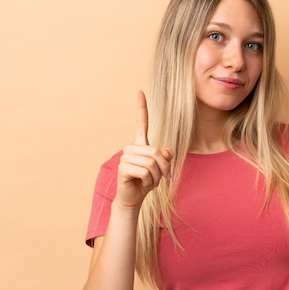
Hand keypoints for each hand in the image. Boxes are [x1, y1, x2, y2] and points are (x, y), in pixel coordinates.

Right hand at [114, 91, 171, 208]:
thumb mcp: (161, 169)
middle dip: (163, 168)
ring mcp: (125, 157)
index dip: (141, 108)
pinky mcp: (123, 168)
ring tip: (150, 182)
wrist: (133, 198)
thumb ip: (165, 157)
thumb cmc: (146, 182)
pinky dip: (149, 181)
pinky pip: (145, 171)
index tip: (140, 92)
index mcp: (141, 145)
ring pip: (151, 163)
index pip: (142, 123)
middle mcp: (131, 148)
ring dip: (156, 177)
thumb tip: (165, 153)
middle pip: (156, 152)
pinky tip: (142, 184)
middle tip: (161, 178)